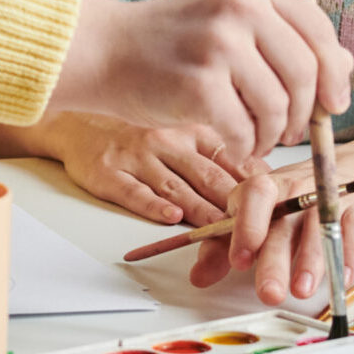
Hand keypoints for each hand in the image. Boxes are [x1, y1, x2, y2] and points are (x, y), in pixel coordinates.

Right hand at [38, 112, 258, 225]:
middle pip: (207, 176)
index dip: (253, 185)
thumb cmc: (138, 138)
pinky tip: (169, 217)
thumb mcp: (183, 137)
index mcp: (191, 133)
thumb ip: (221, 156)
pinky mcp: (109, 172)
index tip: (274, 205)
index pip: (229, 159)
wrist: (79, 125)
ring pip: (175, 186)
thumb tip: (266, 178)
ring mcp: (137, 157)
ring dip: (201, 210)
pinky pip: (133, 191)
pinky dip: (153, 205)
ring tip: (222, 228)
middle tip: (258, 226)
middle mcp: (167, 142)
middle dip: (234, 204)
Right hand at [48, 0, 353, 164]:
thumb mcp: (233, 23)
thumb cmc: (174, 43)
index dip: (334, 74)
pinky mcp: (199, 83)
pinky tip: (232, 141)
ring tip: (256, 138)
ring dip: (273, 135)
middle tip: (288, 131)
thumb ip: (287, 38)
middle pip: (307, 73)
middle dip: (305, 114)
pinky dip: (245, 146)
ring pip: (279, 107)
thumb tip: (347, 65)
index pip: (320, 31)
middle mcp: (240, 5)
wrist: (106, 51)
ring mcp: (218, 42)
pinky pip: (246, 130)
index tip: (332, 104)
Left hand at [189, 157, 353, 306]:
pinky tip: (341, 278)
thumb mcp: (253, 221)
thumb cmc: (290, 205)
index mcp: (265, 187)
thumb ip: (224, 248)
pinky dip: (348, 256)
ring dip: (311, 261)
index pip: (253, 197)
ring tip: (302, 289)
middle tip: (268, 293)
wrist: (345, 180)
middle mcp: (297, 190)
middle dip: (275, 261)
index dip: (245, 227)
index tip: (237, 261)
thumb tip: (197, 277)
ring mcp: (330, 199)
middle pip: (284, 225)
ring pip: (320, 230)